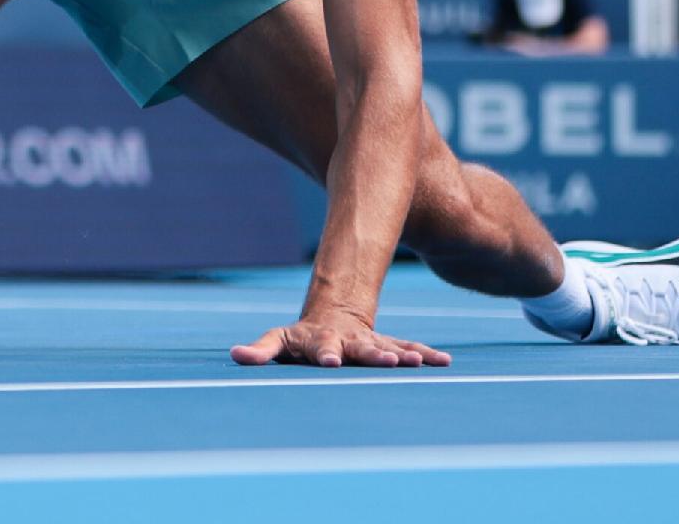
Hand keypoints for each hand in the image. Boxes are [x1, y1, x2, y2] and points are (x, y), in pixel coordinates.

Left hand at [231, 314, 451, 367]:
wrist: (332, 316)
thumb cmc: (300, 338)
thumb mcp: (278, 340)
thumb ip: (260, 350)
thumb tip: (235, 355)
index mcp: (320, 342)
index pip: (320, 348)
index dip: (325, 354)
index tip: (331, 362)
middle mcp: (348, 341)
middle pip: (360, 348)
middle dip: (372, 355)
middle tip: (387, 360)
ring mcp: (370, 342)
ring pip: (389, 346)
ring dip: (404, 355)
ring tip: (418, 363)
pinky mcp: (387, 344)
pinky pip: (409, 348)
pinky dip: (425, 355)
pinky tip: (443, 362)